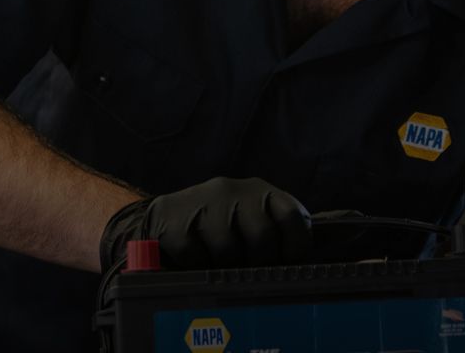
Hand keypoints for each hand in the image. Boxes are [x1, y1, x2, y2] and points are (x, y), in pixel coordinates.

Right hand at [99, 177, 311, 270]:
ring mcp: (202, 202)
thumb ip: (275, 235)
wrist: (163, 218)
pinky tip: (195, 261)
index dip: (295, 245)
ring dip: (225, 267)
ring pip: (228, 249)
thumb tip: (302, 270)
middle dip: (259, 263)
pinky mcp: (174, 219)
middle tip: (249, 274)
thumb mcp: (249, 222)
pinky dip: (197, 266)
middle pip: (262, 236)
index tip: (288, 264)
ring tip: (220, 266)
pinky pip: (195, 256)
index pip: (291, 215)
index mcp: (260, 192)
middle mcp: (234, 190)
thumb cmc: (218, 228)